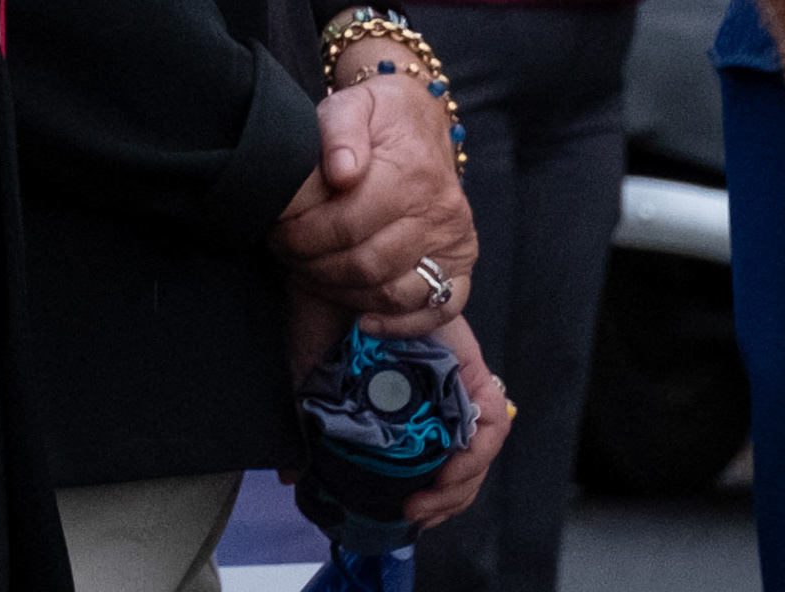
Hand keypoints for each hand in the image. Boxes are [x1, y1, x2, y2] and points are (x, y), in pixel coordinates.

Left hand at [272, 71, 475, 335]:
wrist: (420, 120)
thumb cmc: (379, 117)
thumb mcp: (353, 105)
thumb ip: (340, 130)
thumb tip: (341, 171)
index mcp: (413, 172)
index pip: (347, 224)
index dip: (302, 236)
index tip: (278, 232)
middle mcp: (440, 211)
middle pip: (366, 264)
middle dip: (314, 267)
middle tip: (287, 254)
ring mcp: (454, 240)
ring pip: (392, 292)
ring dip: (342, 293)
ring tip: (312, 274)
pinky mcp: (459, 263)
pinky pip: (438, 308)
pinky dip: (400, 324)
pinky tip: (364, 320)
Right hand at [272, 302, 514, 527]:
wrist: (335, 273)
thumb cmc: (324, 319)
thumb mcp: (310, 385)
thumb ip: (306, 428)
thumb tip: (293, 476)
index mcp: (409, 402)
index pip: (440, 461)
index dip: (435, 497)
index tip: (407, 511)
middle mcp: (437, 392)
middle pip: (467, 460)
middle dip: (449, 498)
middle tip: (415, 511)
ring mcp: (455, 378)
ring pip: (484, 442)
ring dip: (462, 481)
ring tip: (429, 497)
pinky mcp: (469, 362)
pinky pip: (491, 413)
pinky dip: (477, 446)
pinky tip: (447, 464)